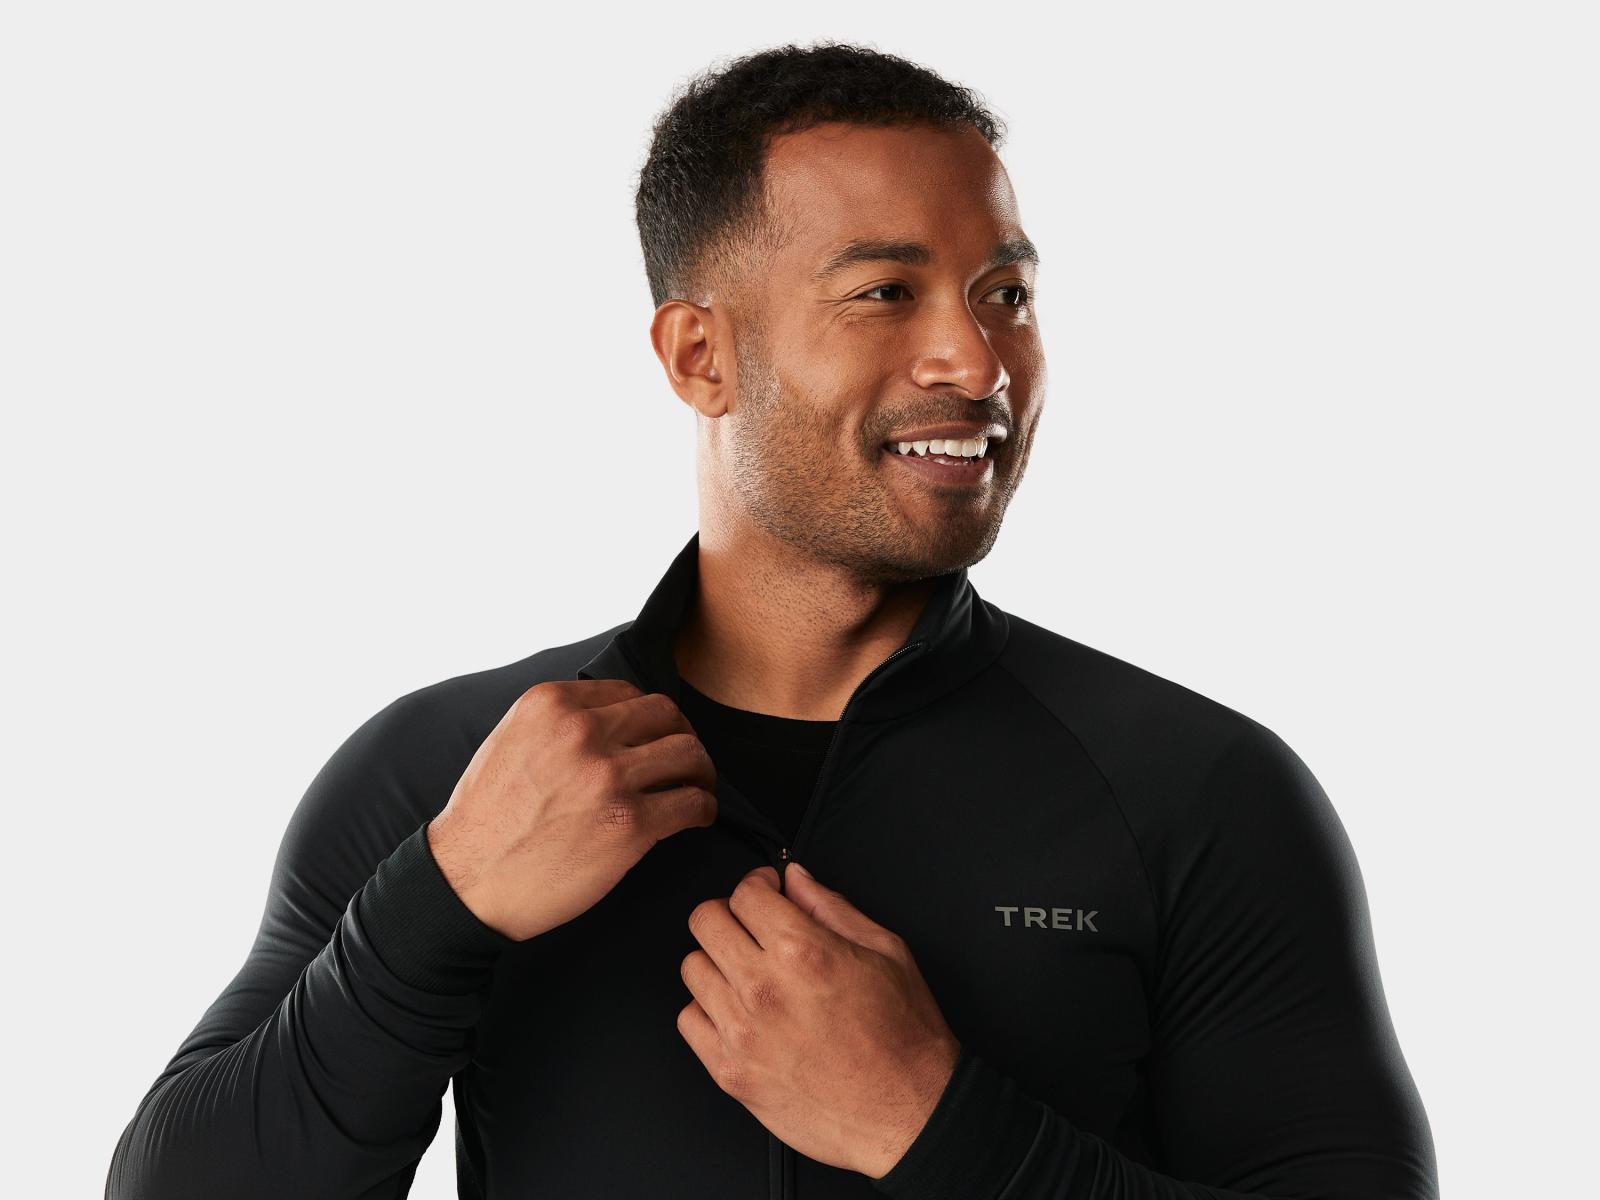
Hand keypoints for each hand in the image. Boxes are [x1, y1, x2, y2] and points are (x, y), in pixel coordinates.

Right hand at [426, 679, 717, 940]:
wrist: (467, 882)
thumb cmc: (486, 819)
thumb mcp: (510, 740)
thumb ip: (559, 722)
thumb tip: (614, 718)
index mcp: (550, 703)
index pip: (628, 692)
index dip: (649, 717)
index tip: (655, 737)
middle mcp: (581, 731)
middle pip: (665, 714)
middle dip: (682, 735)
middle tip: (685, 760)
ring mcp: (607, 777)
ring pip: (687, 753)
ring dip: (701, 771)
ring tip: (699, 787)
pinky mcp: (628, 824)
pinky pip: (691, 802)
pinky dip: (704, 808)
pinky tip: (698, 816)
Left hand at [677, 862, 961, 1179]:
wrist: (908, 1112)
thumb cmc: (904, 1038)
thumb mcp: (885, 951)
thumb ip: (831, 907)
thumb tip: (797, 880)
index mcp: (803, 951)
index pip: (744, 893)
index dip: (757, 884)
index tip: (766, 892)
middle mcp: (764, 988)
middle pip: (705, 921)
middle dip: (730, 913)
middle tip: (751, 925)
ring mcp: (742, 1032)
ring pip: (692, 968)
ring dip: (717, 960)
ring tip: (746, 971)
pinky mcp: (730, 1072)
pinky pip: (689, 1021)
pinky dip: (707, 1010)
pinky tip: (738, 1011)